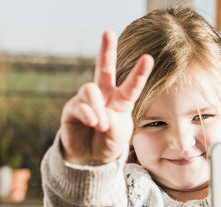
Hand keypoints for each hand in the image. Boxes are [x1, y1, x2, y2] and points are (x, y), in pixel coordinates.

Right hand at [60, 31, 153, 164]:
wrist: (92, 159)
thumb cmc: (110, 142)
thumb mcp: (120, 133)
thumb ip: (113, 121)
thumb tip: (97, 114)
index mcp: (121, 100)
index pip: (132, 85)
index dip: (139, 72)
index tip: (148, 58)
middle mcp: (104, 96)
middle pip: (104, 68)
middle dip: (106, 50)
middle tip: (108, 32)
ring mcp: (87, 101)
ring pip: (90, 89)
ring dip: (97, 107)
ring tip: (101, 125)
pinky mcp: (72, 109)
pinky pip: (79, 105)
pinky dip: (88, 114)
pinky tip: (93, 123)